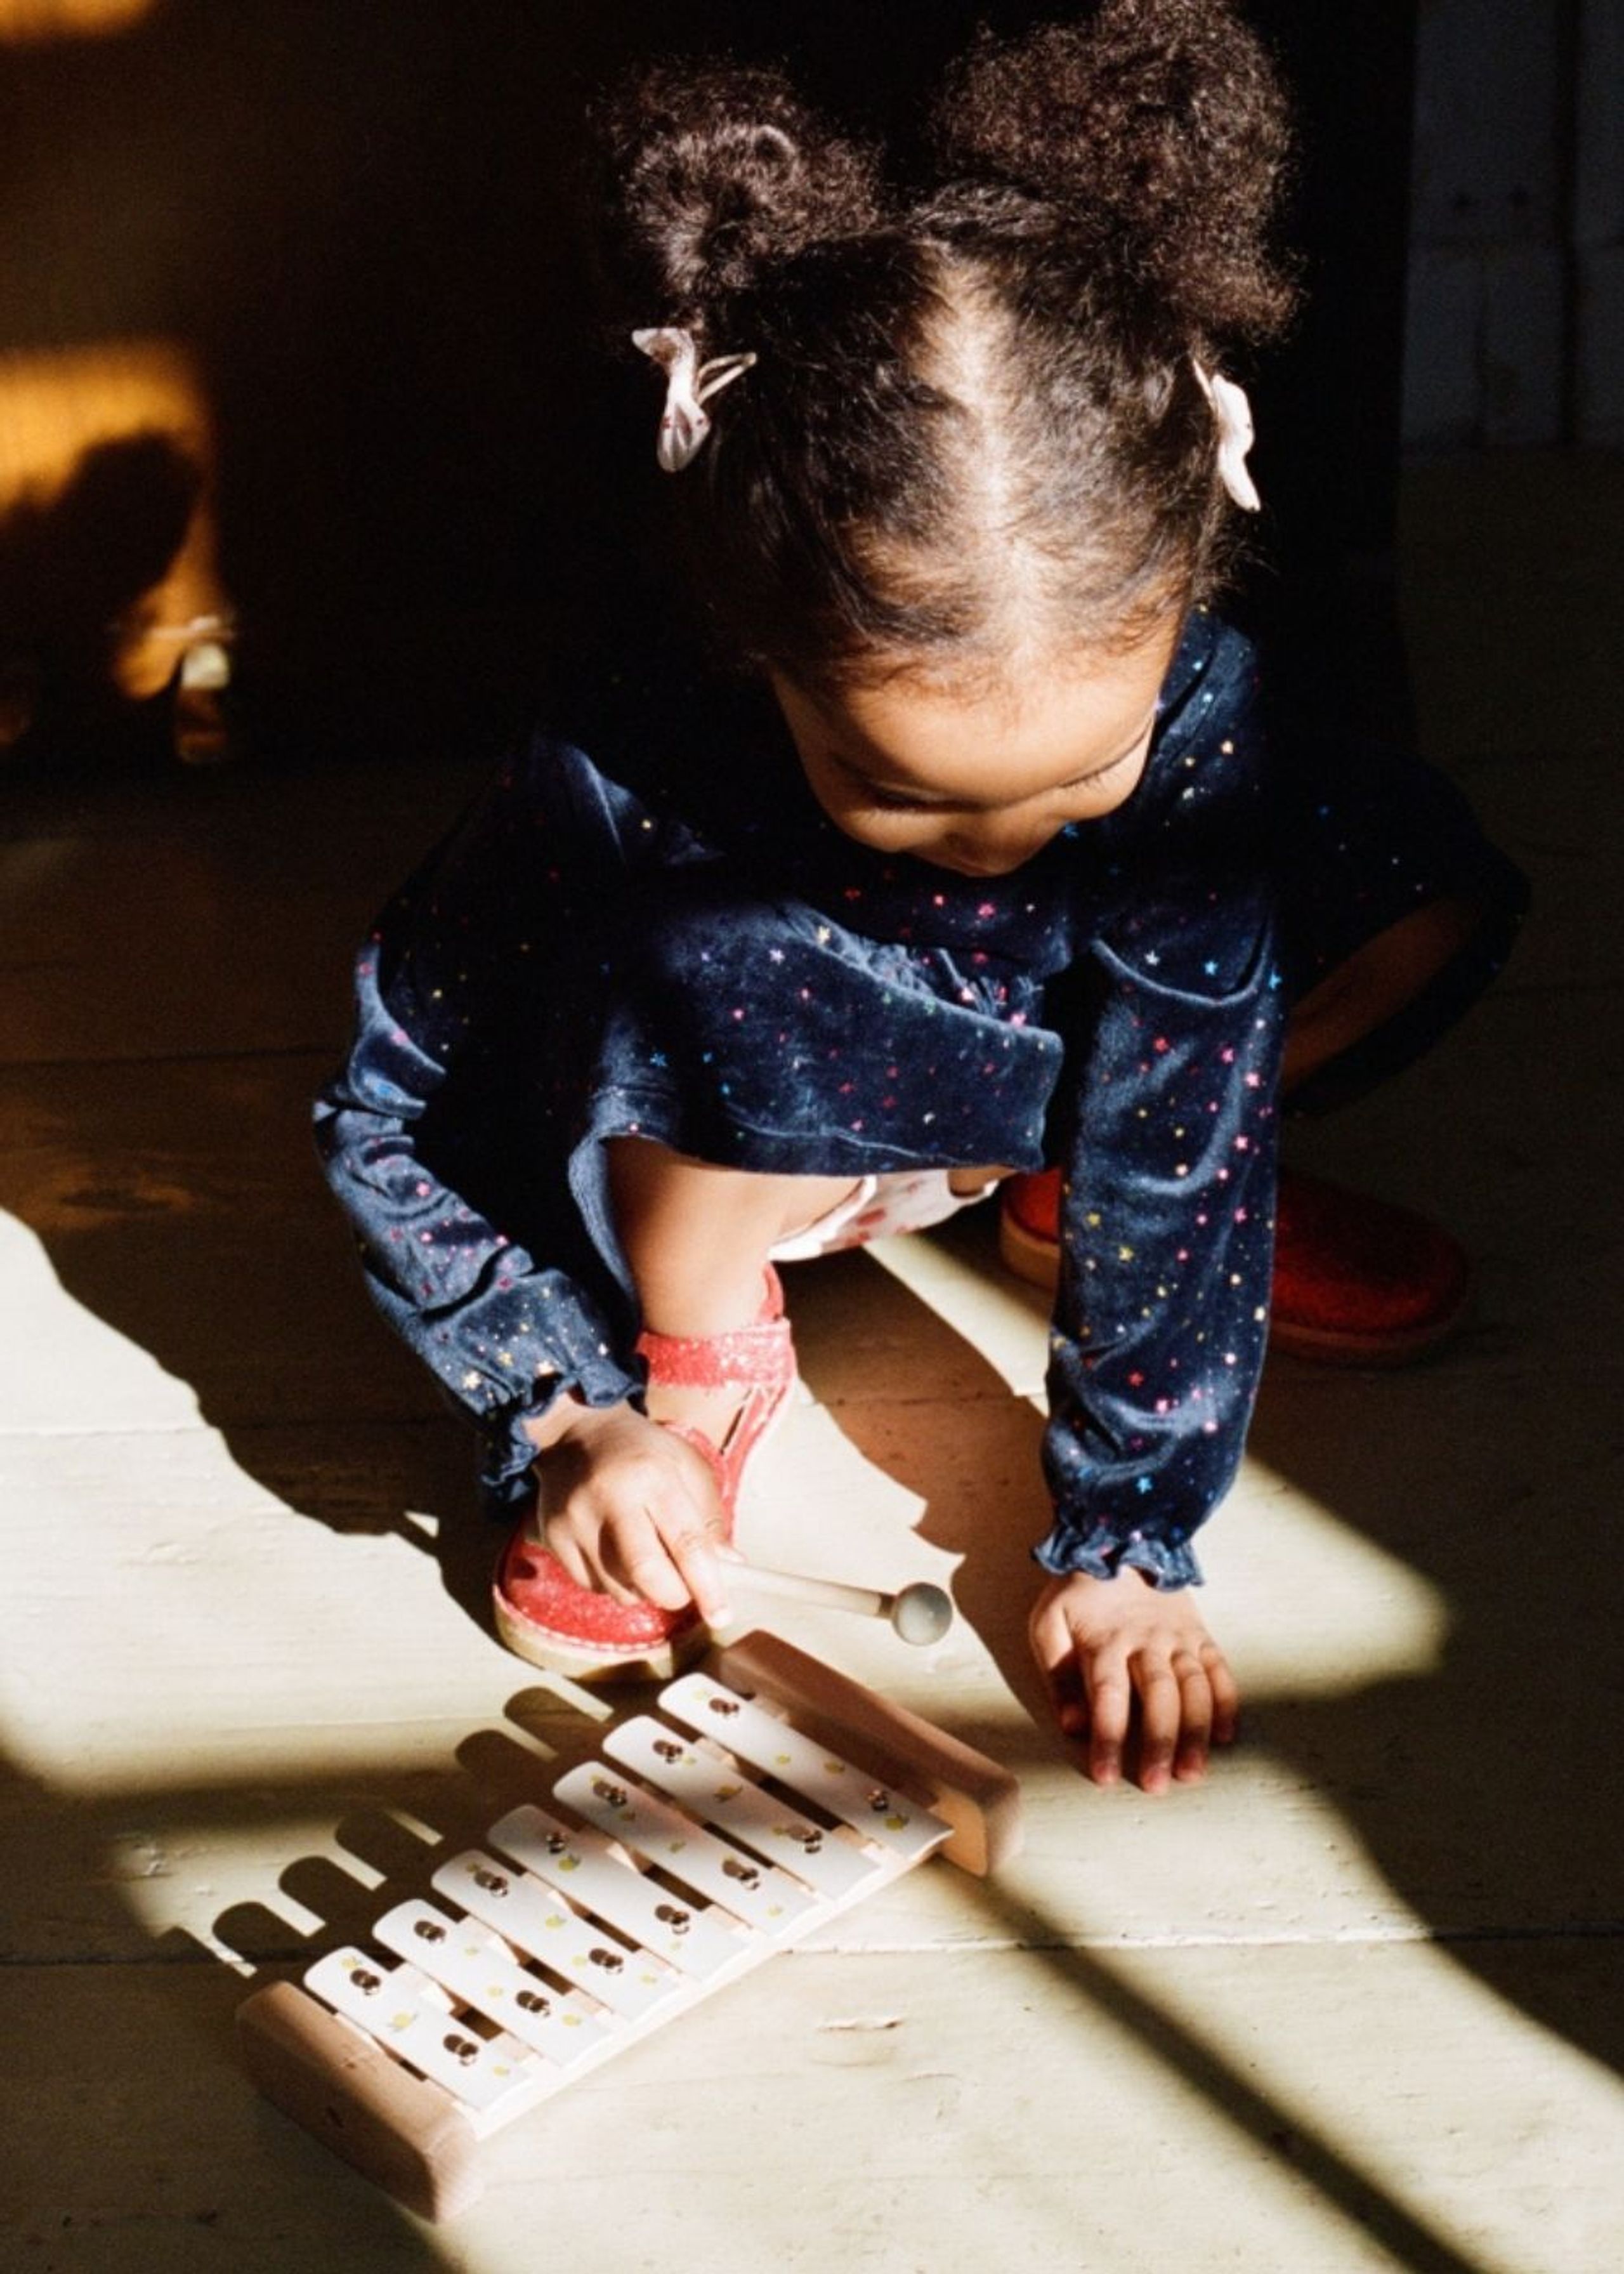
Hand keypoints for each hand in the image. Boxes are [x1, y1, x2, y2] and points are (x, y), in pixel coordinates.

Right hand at [522, 1399, 733, 1624]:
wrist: (577, 1434)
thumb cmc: (644, 1452)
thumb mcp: (688, 1468)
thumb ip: (709, 1518)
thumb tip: (728, 1567)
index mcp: (653, 1477)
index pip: (686, 1543)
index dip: (707, 1586)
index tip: (722, 1615)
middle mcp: (610, 1498)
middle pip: (645, 1574)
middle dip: (673, 1595)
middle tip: (685, 1589)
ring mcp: (576, 1520)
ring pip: (618, 1588)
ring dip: (644, 1590)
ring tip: (648, 1557)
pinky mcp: (553, 1537)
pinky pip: (592, 1586)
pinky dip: (614, 1583)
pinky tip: (617, 1554)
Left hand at [1029, 1569, 1239, 1793]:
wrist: (1121, 1541)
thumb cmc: (1079, 1593)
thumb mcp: (1049, 1623)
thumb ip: (1058, 1675)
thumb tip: (1072, 1724)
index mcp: (1105, 1642)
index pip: (1107, 1697)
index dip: (1107, 1738)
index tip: (1105, 1777)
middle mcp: (1147, 1642)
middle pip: (1157, 1697)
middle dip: (1158, 1743)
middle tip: (1157, 1785)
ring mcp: (1178, 1638)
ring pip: (1193, 1688)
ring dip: (1196, 1732)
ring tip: (1194, 1772)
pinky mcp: (1200, 1635)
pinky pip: (1219, 1670)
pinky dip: (1227, 1703)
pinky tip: (1226, 1736)